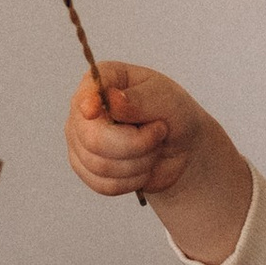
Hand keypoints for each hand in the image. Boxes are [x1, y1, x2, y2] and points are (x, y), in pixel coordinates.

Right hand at [64, 62, 253, 264]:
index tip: (100, 111)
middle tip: (158, 137)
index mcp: (106, 81)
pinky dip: (124, 183)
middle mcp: (87, 108)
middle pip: (89, 135)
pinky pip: (97, 184)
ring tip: (153, 154)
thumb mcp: (172, 104)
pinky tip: (141, 174)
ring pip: (94, 163)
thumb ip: (143, 100)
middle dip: (130, 145)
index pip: (87, 90)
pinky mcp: (86, 168)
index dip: (91, 104)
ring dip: (133, 166)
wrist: (184, 154)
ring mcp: (81, 140)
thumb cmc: (180, 119)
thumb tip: (114, 101)